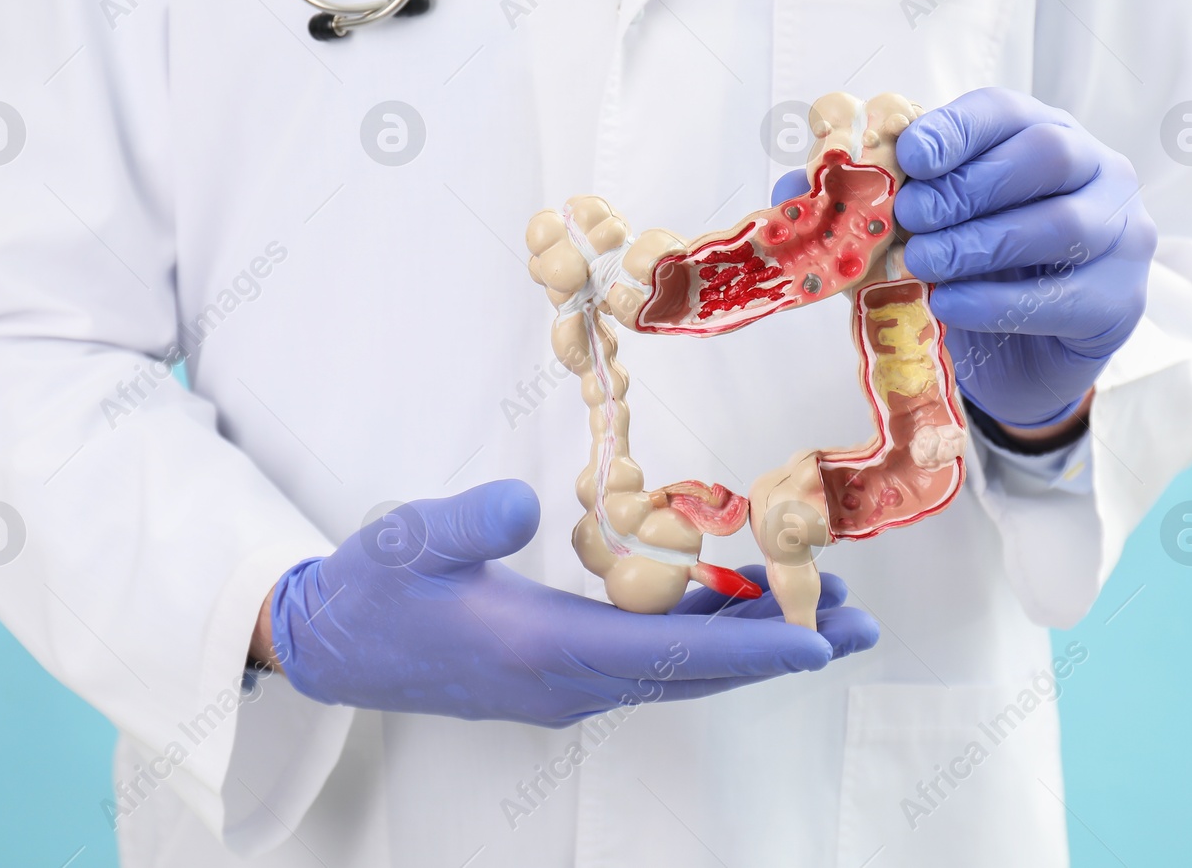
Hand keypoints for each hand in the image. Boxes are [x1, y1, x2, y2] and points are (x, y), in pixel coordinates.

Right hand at [266, 479, 877, 726]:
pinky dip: (706, 637)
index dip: (748, 648)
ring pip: (680, 670)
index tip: (819, 640)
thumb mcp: (407, 543)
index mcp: (542, 650)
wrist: (332, 646)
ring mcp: (566, 683)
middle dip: (777, 645)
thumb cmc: (370, 591)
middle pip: (695, 672)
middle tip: (859, 622)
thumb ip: (468, 525)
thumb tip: (528, 508)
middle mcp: (568, 681)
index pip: (667, 656)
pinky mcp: (560, 671)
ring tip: (821, 613)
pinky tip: (735, 606)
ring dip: (751, 641)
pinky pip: (652, 661)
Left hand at [890, 89, 1155, 427]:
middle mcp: (1094, 172)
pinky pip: (1064, 295)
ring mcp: (1121, 233)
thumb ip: (862, 209)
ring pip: (1059, 223)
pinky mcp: (1121, 299)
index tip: (907, 156)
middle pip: (1043, 156)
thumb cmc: (972, 276)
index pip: (1004, 112)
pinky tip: (952, 305)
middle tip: (908, 218)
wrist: (1021, 360)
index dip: (954, 130)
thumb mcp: (912, 235)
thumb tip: (787, 194)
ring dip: (979, 243)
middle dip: (966, 186)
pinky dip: (998, 301)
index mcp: (1040, 136)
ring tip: (923, 264)